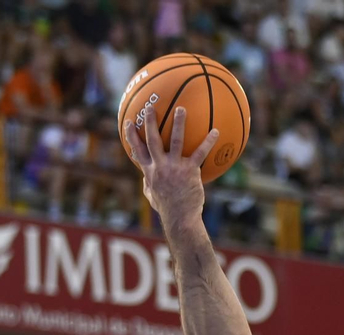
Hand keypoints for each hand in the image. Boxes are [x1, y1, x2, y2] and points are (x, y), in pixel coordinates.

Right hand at [124, 105, 220, 229]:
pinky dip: (208, 142)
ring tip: (181, 109)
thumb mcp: (152, 197)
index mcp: (150, 172)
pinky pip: (200, 153)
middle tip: (150, 107)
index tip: (128, 122)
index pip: (137, 151)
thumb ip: (148, 185)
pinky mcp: (190, 171)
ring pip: (175, 140)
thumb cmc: (167, 209)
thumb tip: (144, 179)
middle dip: (150, 122)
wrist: (180, 219)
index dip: (131, 136)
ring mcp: (174, 168)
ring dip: (178, 123)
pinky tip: (215, 131)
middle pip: (152, 140)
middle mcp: (160, 167)